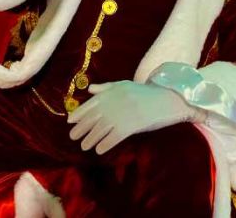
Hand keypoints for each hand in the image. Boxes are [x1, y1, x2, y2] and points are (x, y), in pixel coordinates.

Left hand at [68, 80, 203, 154]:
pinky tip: (99, 149)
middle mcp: (114, 103)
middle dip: (81, 128)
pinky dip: (105, 144)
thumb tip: (89, 89)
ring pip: (101, 129)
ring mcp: (121, 114)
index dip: (79, 114)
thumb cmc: (144, 93)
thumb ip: (106, 87)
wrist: (165, 99)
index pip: (90, 104)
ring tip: (84, 146)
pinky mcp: (130, 126)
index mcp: (111, 92)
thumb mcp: (124, 85)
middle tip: (73, 137)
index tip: (70, 122)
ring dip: (91, 138)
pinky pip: (113, 137)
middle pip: (93, 118)